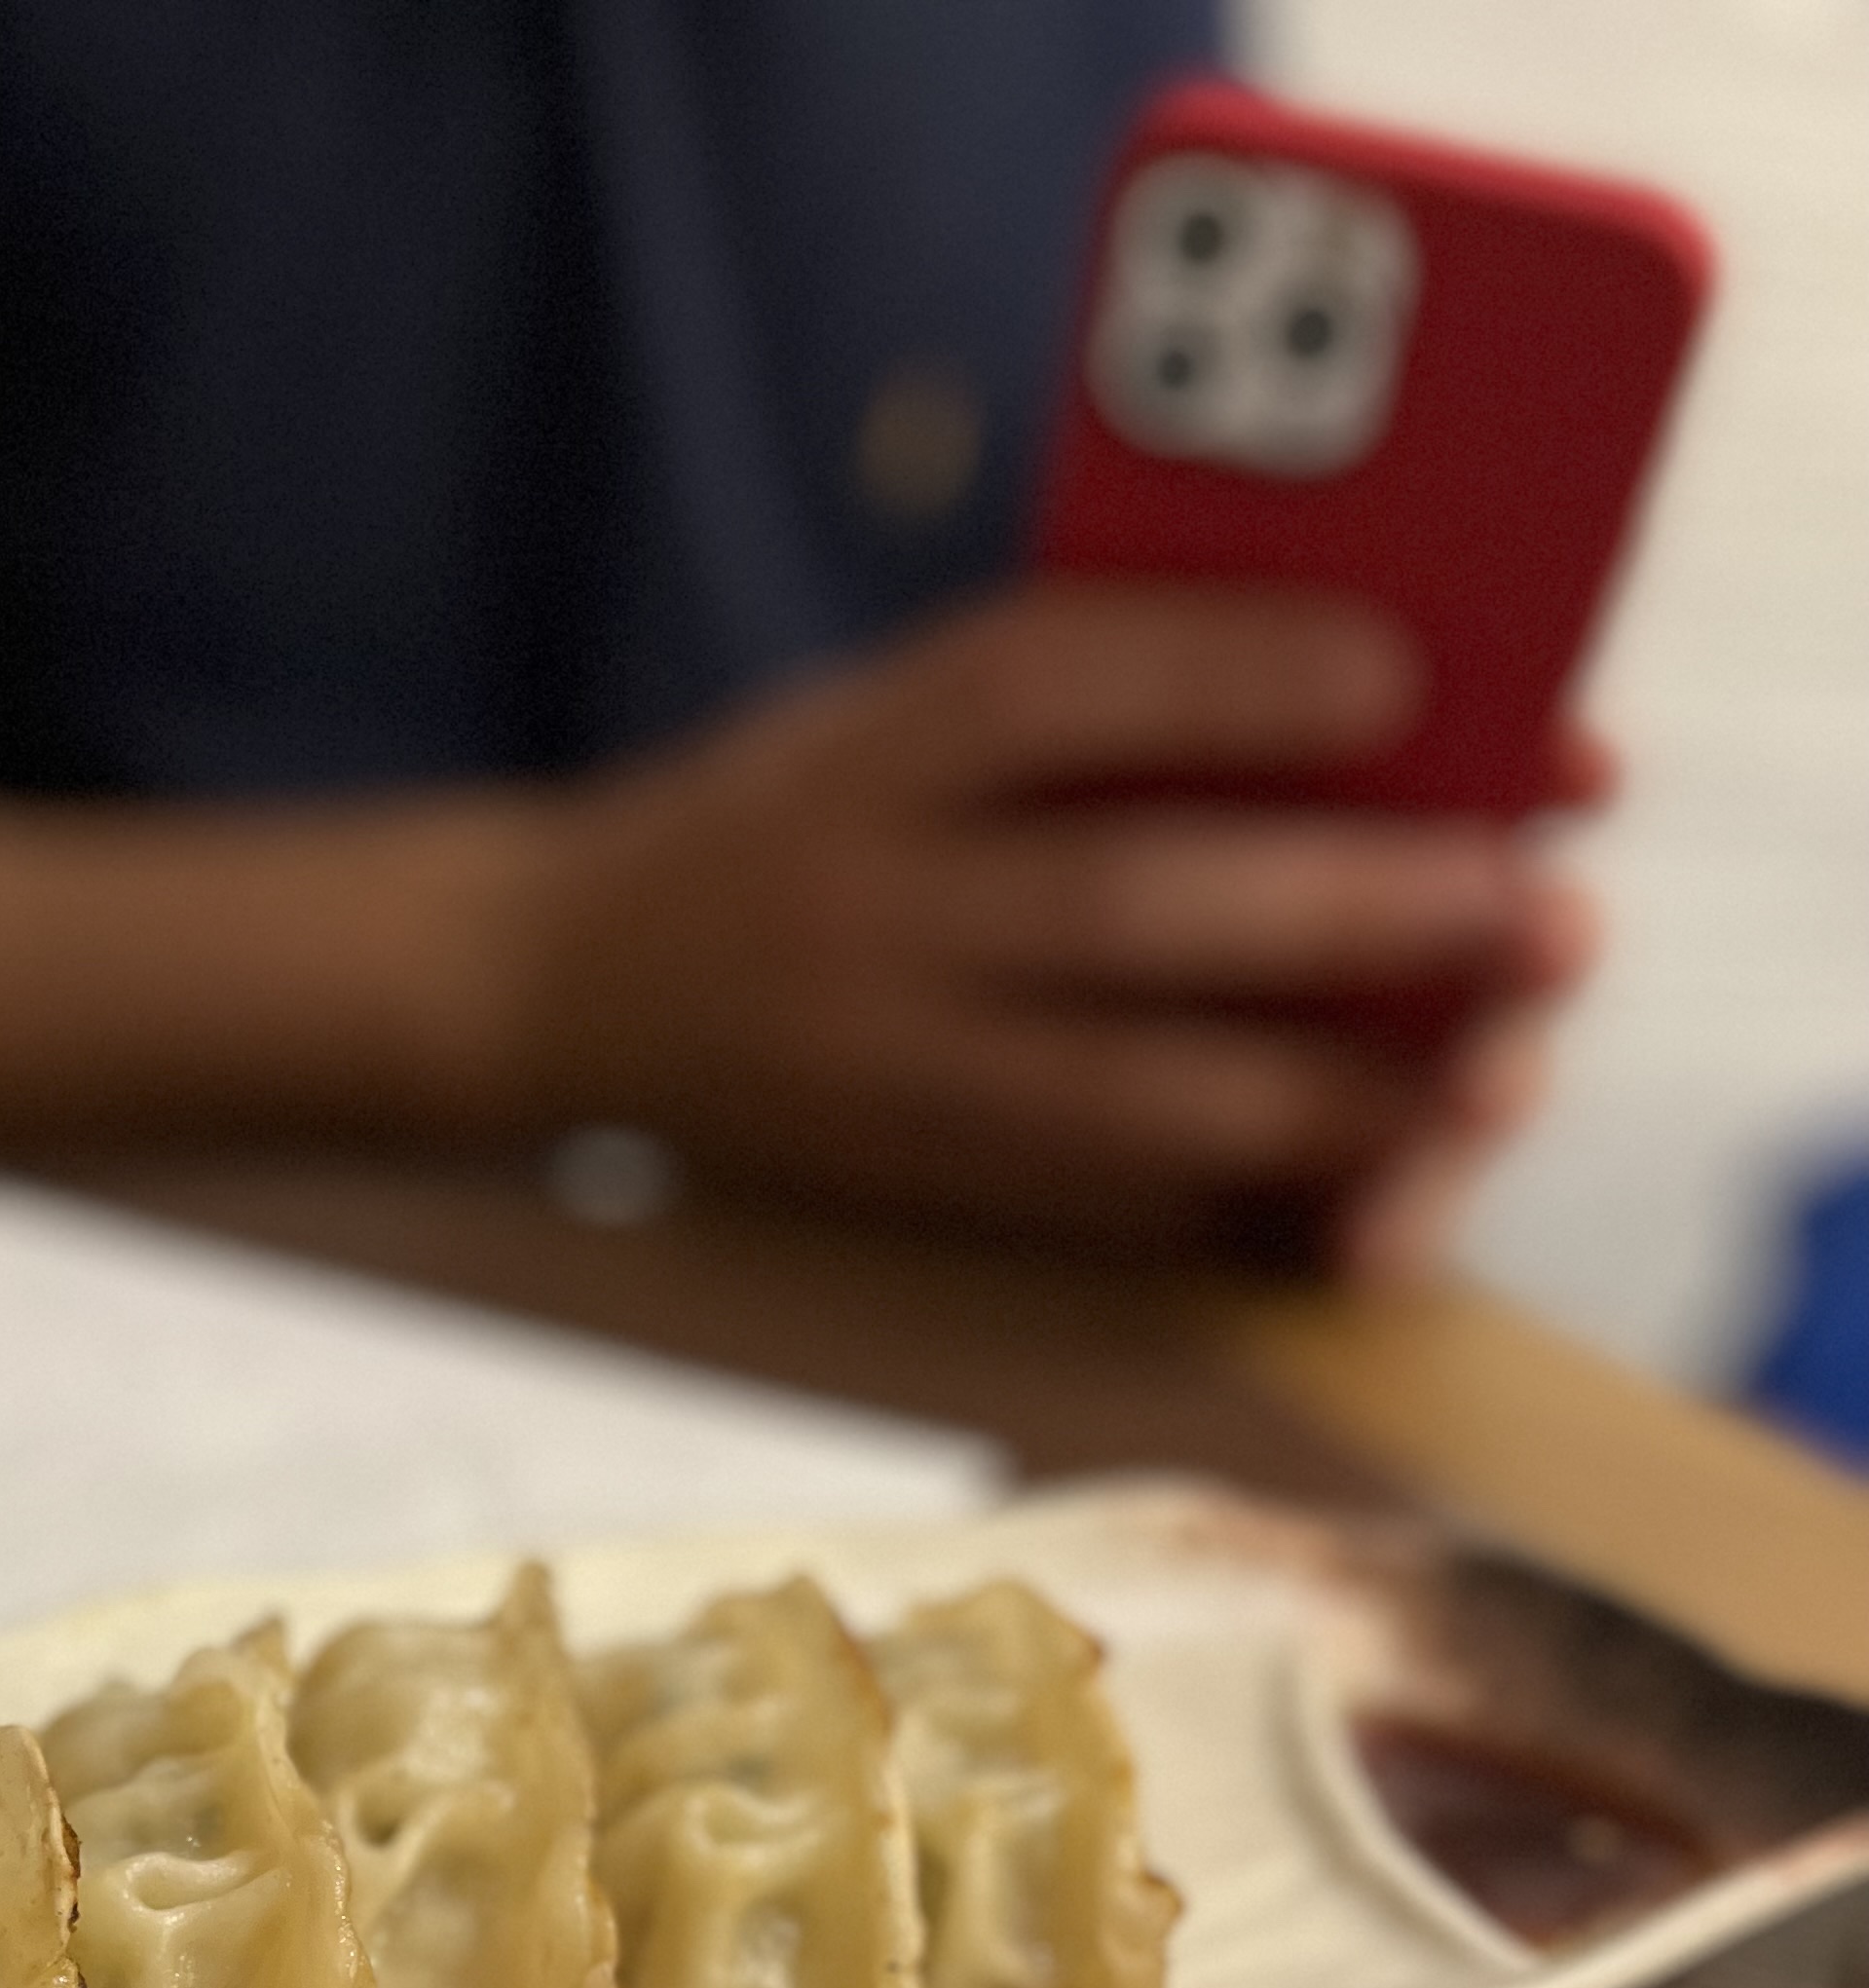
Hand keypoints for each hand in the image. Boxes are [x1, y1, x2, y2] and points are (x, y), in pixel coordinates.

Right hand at [507, 581, 1598, 1266]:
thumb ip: (1077, 694)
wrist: (556, 988)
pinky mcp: (907, 1189)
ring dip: (1330, 1103)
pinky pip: (1101, 1213)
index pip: (1047, 687)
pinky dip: (1250, 1206)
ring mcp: (883, 1073)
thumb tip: (1367, 696)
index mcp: (868, 750)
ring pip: (1127, 1102)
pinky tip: (1374, 1191)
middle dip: (1351, 913)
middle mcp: (866, 912)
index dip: (1231, 678)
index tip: (1400, 673)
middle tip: (1531, 905)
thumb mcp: (887, 709)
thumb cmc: (784, 819)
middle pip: (1124, 905)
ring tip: (1483, 1084)